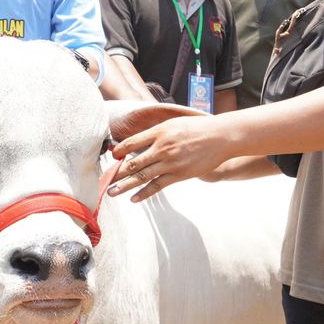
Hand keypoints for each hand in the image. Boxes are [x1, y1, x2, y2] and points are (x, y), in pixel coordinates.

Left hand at [107, 114, 234, 201]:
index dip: (118, 151)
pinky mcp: (179, 175)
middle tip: (102, 180)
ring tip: (111, 192)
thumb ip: (156, 132)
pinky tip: (133, 199)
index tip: (111, 157)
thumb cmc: (197, 128)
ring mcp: (170, 163)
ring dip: (124, 186)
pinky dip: (144, 193)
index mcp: (159, 132)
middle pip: (133, 162)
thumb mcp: (173, 124)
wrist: (221, 137)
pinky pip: (157, 186)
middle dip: (116, 172)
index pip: (131, 143)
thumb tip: (140, 140)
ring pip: (142, 176)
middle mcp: (162, 148)